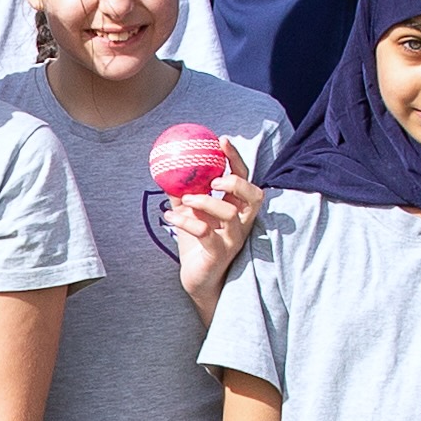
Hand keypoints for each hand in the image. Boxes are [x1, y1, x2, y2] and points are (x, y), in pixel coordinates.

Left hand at [167, 168, 261, 300]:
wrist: (197, 280)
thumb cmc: (197, 244)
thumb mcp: (188, 213)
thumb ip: (182, 192)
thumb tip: (166, 168)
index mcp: (236, 208)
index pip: (244, 178)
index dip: (236, 159)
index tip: (222, 140)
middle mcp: (241, 222)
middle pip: (254, 196)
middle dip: (235, 182)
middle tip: (213, 179)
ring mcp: (233, 239)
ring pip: (229, 213)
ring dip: (205, 201)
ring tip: (185, 199)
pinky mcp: (219, 254)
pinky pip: (206, 233)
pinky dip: (187, 222)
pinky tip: (169, 217)